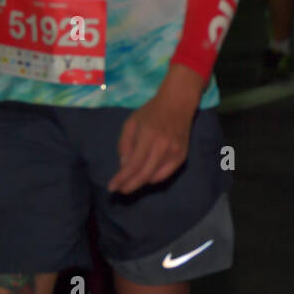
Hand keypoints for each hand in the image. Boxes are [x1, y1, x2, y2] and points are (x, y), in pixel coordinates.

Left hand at [108, 69, 200, 193]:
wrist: (178, 103)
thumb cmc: (152, 111)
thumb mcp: (131, 123)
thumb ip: (125, 144)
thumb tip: (124, 165)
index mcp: (149, 136)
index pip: (133, 165)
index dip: (121, 178)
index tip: (111, 187)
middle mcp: (163, 147)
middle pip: (144, 175)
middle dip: (129, 186)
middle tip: (120, 190)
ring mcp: (174, 152)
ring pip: (154, 177)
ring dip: (140, 183)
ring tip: (130, 184)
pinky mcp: (182, 156)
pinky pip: (166, 174)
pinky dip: (154, 179)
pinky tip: (146, 177)